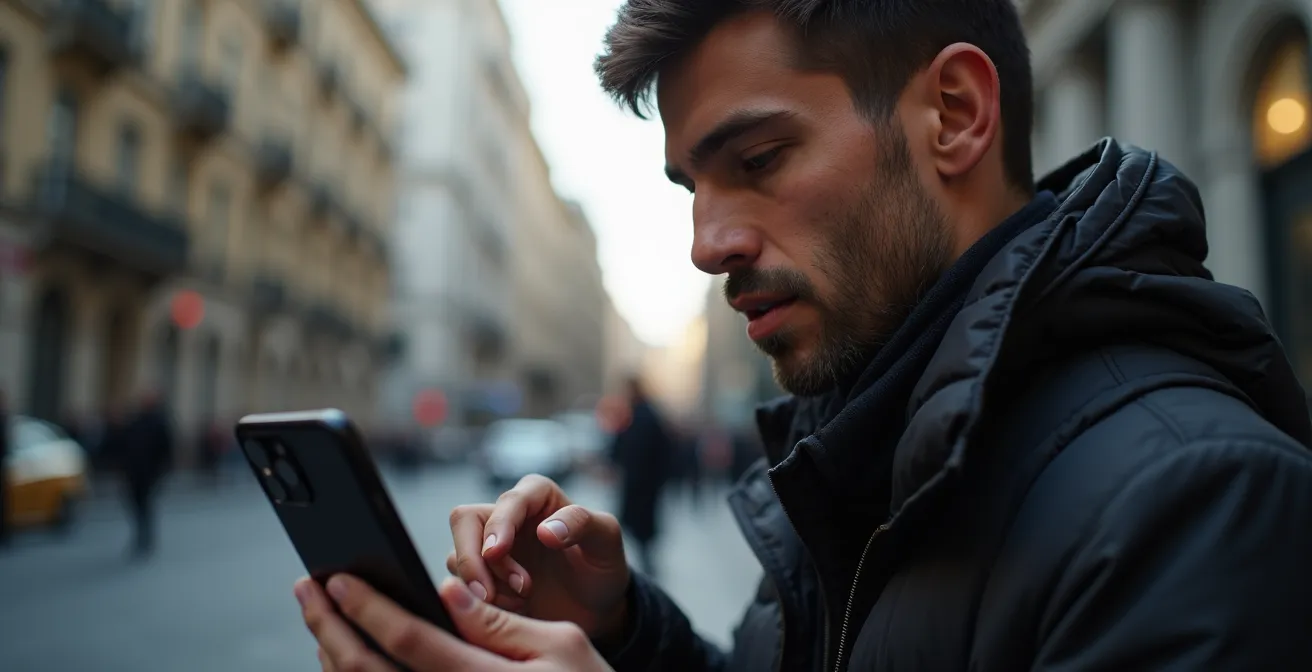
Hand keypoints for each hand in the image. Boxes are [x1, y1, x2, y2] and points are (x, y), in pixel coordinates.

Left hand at [295, 574, 612, 670]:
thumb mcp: (562, 644)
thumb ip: (500, 621)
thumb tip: (448, 590)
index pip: (407, 637)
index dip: (366, 606)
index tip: (336, 579)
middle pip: (367, 670)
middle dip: (327, 627)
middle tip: (307, 591)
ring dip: (333, 654)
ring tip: (320, 620)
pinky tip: (348, 658)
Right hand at [447, 475, 630, 638]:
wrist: (596, 608)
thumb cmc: (602, 566)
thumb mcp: (607, 540)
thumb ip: (582, 523)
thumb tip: (544, 530)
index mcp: (538, 495)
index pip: (507, 501)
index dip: (498, 525)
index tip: (496, 553)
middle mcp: (508, 515)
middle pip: (464, 520)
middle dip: (472, 558)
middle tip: (490, 593)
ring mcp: (491, 546)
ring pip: (457, 556)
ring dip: (483, 584)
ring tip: (522, 600)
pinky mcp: (483, 576)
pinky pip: (462, 585)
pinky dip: (481, 601)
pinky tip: (513, 609)